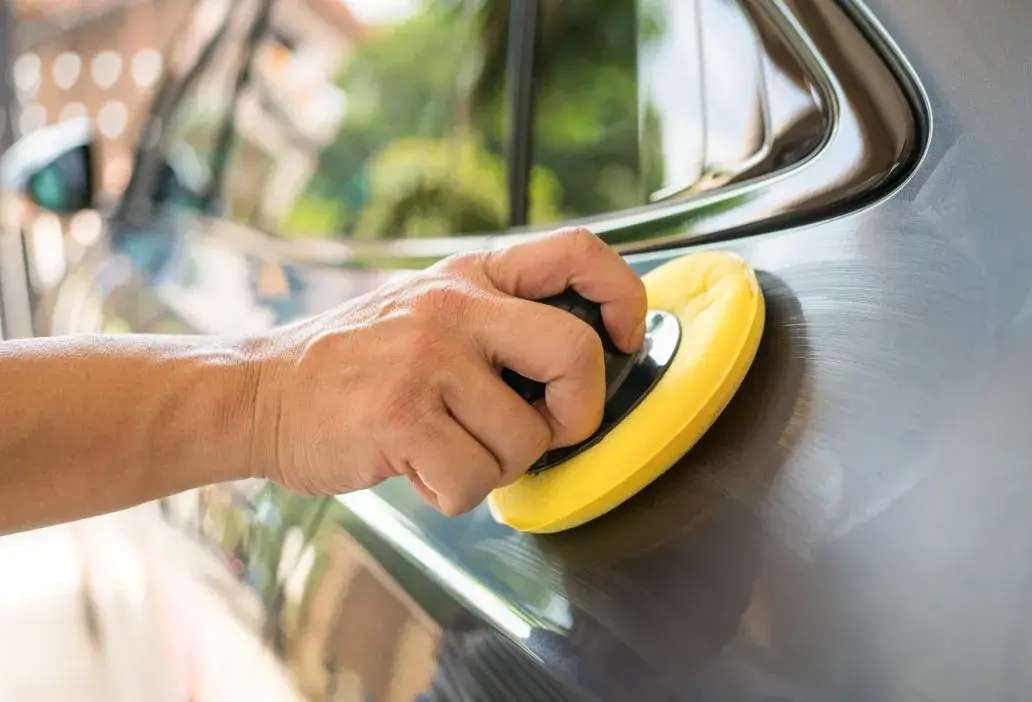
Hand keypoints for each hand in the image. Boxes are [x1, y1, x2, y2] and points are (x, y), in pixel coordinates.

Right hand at [248, 228, 646, 514]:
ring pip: (525, 440)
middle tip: (546, 430)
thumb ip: (496, 321)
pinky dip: (453, 494)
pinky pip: (474, 481)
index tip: (624, 337)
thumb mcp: (426, 309)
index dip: (623, 295)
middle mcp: (454, 306)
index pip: (577, 252)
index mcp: (471, 275)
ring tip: (447, 450)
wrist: (258, 393)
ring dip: (497, 468)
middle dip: (578, 413)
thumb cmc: (356, 364)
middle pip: (576, 353)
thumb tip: (585, 366)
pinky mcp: (400, 416)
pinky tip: (416, 468)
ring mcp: (427, 359)